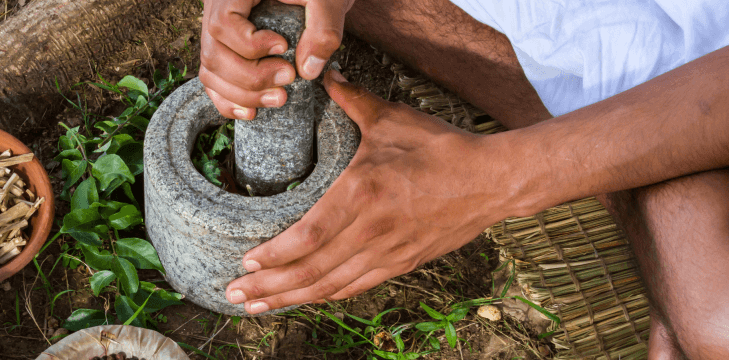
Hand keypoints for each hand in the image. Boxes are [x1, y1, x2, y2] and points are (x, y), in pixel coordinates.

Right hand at [200, 0, 353, 119]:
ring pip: (210, 71)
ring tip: (279, 98)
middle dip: (250, 78)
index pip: (222, 23)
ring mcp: (215, 31)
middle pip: (212, 53)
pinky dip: (229, 100)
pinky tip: (253, 111)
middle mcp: (217, 8)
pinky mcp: (223, 49)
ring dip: (242, 95)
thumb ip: (323, 27)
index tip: (283, 47)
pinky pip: (212, 79)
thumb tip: (307, 69)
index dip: (249, 45)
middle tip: (288, 79)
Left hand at [224, 70, 522, 313]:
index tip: (246, 261)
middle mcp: (373, 231)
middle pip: (312, 270)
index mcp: (364, 194)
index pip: (309, 236)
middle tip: (233, 294)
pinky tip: (303, 299)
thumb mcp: (393, 120)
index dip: (274, 256)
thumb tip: (326, 79)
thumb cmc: (443, 148)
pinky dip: (325, 296)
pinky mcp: (402, 264)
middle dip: (268, 287)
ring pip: (330, 286)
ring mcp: (389, 253)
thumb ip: (353, 101)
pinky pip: (355, 287)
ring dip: (290, 299)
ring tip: (256, 305)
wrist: (495, 181)